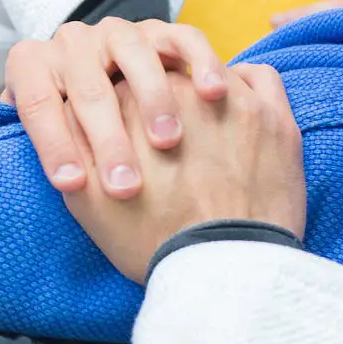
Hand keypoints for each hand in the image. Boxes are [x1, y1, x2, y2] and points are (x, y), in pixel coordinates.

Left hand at [2, 18, 227, 198]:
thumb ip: (28, 141)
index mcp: (33, 64)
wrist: (101, 89)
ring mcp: (116, 32)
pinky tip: (212, 94)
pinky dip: (199, 62)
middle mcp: (71, 42)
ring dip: (153, 100)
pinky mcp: (159, 31)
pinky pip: (182, 38)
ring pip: (135, 56)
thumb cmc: (67, 128)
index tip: (72, 185)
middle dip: (107, 140)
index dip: (53, 145)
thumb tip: (15, 166)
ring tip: (167, 143)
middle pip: (88, 88)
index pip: (38, 104)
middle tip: (124, 186)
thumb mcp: (41, 131)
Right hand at [62, 64, 304, 283]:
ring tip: (204, 129)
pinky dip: (246, 88)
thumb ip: (72, 146)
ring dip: (204, 88)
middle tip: (166, 137)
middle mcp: (179, 87)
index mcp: (128, 101)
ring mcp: (231, 97)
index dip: (125, 108)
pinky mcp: (272, 114)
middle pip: (166, 74)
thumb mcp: (85, 199)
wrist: (221, 273)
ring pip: (210, 70)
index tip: (132, 132)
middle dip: (164, 99)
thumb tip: (70, 114)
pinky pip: (259, 77)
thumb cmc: (150, 239)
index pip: (120, 82)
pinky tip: (237, 115)